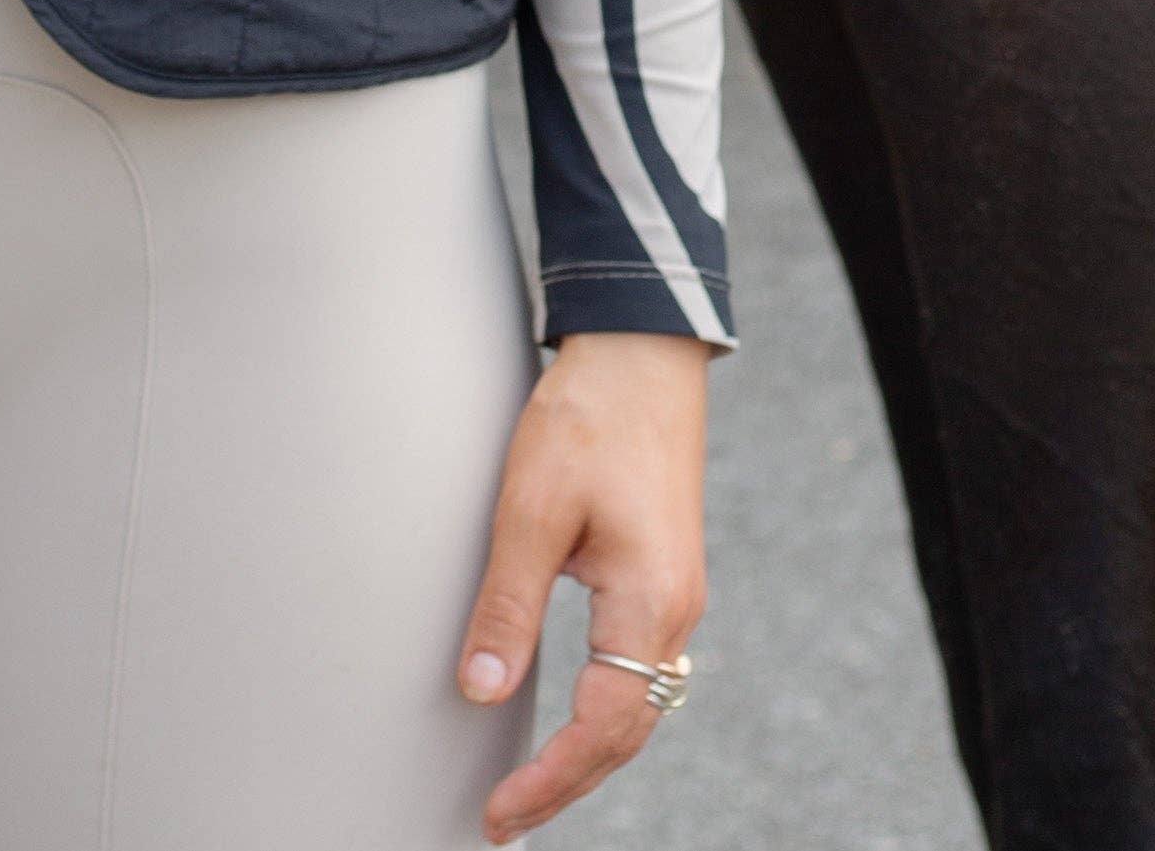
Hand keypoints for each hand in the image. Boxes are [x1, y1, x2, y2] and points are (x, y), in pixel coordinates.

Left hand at [459, 332, 708, 837]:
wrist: (642, 350)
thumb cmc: (588, 416)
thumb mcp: (532, 507)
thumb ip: (509, 603)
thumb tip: (479, 689)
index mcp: (648, 600)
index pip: (601, 727)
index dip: (550, 780)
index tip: (500, 814)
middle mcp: (673, 610)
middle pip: (626, 732)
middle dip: (568, 783)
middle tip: (505, 819)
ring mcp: (674, 594)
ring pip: (637, 704)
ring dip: (589, 753)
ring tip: (532, 787)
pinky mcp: (662, 574)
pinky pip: (640, 668)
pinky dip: (605, 711)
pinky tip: (573, 718)